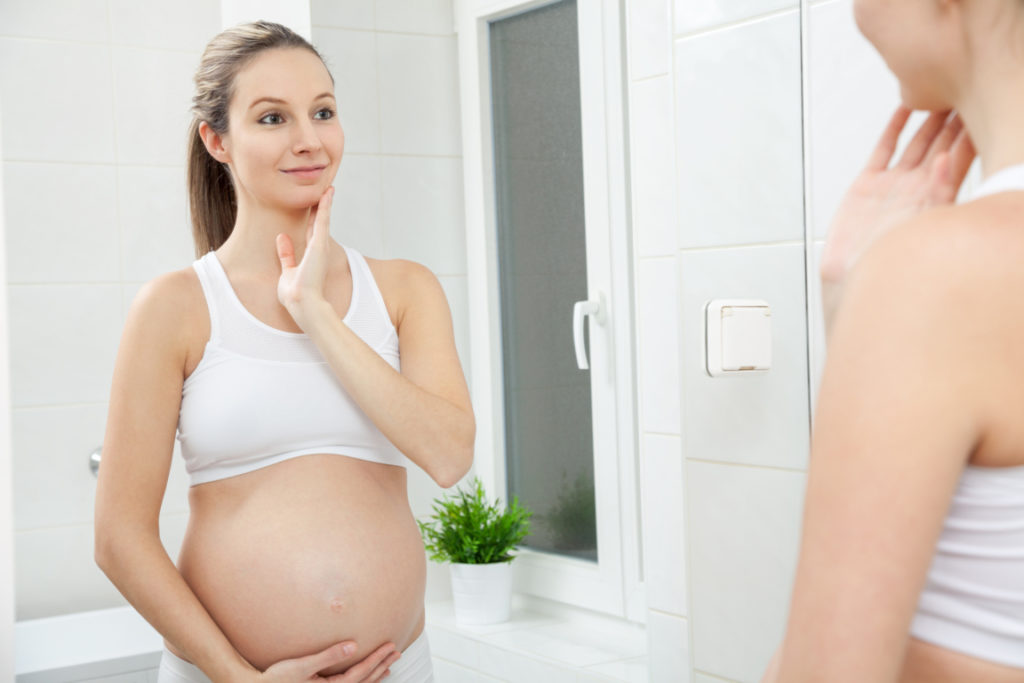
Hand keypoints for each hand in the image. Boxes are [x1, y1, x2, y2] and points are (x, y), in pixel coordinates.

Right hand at [257, 640, 400, 682]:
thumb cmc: (278, 678)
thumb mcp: (304, 665)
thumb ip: (329, 656)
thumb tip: (353, 645)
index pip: (362, 672)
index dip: (377, 658)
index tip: (391, 646)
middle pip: (365, 680)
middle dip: (382, 664)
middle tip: (397, 651)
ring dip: (376, 674)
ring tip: (389, 664)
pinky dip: (364, 681)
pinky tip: (368, 677)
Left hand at [277, 186, 334, 329]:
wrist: (302, 303)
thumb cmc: (295, 293)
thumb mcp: (287, 269)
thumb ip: (286, 253)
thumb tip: (281, 236)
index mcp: (311, 255)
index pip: (313, 231)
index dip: (314, 217)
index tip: (315, 205)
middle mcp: (318, 249)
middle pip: (320, 223)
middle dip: (321, 208)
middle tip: (325, 192)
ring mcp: (321, 246)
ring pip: (323, 219)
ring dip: (325, 203)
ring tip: (328, 189)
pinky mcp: (320, 245)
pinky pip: (323, 221)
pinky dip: (325, 207)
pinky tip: (326, 194)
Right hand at [820, 107, 974, 334]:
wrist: (852, 281)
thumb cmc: (888, 264)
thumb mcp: (921, 229)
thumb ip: (936, 193)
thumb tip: (948, 160)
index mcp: (936, 199)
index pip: (963, 157)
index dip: (975, 130)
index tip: (991, 103)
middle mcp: (918, 188)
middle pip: (944, 143)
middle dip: (958, 117)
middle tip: (973, 86)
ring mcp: (894, 185)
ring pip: (918, 142)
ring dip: (931, 117)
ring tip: (945, 89)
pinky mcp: (867, 186)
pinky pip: (884, 150)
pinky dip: (894, 128)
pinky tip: (905, 108)